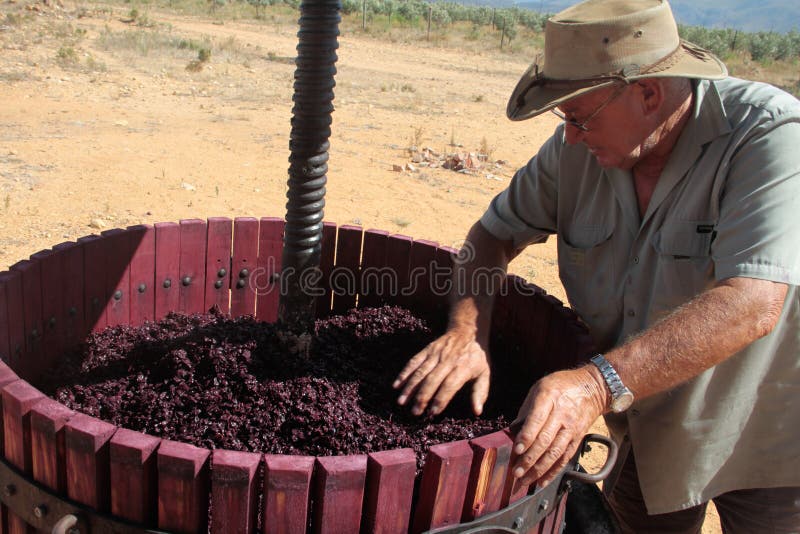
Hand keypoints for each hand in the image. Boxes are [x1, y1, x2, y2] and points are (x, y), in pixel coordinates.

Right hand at [393, 328, 490, 415]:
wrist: (465, 332)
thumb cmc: (475, 358)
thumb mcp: (484, 373)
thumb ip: (480, 393)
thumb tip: (477, 412)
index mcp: (462, 367)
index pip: (449, 385)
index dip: (440, 399)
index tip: (433, 412)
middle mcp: (447, 360)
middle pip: (432, 380)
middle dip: (422, 397)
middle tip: (415, 412)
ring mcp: (435, 354)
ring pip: (420, 372)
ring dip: (409, 387)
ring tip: (401, 402)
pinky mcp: (427, 350)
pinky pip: (413, 362)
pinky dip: (404, 373)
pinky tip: (396, 385)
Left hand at [510, 367, 607, 486]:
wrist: (593, 388)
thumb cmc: (561, 385)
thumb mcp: (540, 387)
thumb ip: (526, 409)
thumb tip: (512, 430)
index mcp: (549, 398)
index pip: (537, 420)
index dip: (526, 437)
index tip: (515, 450)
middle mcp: (561, 415)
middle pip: (545, 440)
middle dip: (529, 459)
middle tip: (516, 472)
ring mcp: (571, 428)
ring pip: (555, 453)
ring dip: (539, 469)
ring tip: (525, 481)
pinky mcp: (578, 438)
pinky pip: (565, 458)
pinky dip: (553, 471)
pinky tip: (542, 482)